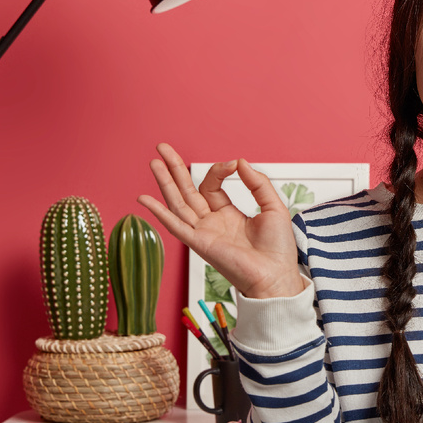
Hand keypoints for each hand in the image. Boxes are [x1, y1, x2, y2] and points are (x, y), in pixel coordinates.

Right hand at [137, 143, 304, 299]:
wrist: (276, 275)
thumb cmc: (278, 248)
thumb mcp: (273, 206)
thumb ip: (257, 183)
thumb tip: (240, 161)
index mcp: (228, 214)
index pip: (212, 186)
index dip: (219, 170)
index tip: (233, 164)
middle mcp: (212, 222)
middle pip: (187, 191)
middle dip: (175, 169)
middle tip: (162, 147)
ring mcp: (204, 232)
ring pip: (178, 203)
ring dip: (165, 183)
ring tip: (154, 161)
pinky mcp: (200, 243)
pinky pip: (175, 226)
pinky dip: (159, 213)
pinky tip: (144, 199)